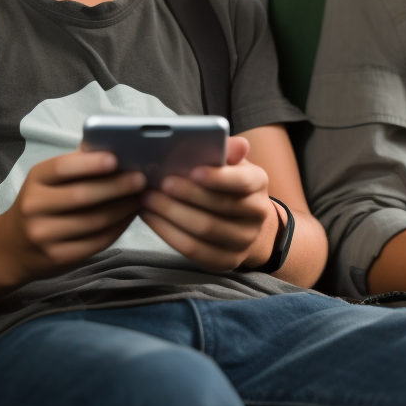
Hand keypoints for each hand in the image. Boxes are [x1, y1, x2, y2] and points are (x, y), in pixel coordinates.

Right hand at [0, 149, 145, 283]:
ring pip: (94, 221)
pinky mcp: (58, 257)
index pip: (63, 168)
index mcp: (35, 180)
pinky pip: (97, 241)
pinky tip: (130, 217)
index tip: (116, 159)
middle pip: (82, 195)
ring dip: (124, 208)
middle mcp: (34, 207)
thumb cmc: (43, 203)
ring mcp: (44, 235)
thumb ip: (78, 163)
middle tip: (142, 180)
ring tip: (142, 197)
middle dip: (117, 186)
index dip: (91, 164)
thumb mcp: (49, 180)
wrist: (14, 247)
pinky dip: (119, 227)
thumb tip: (116, 144)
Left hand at [140, 136, 278, 271]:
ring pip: (204, 229)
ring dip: (171, 214)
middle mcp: (257, 213)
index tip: (192, 170)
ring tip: (147, 199)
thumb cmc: (227, 185)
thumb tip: (236, 144)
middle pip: (219, 207)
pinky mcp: (226, 261)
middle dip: (186, 195)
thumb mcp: (229, 164)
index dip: (218, 177)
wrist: (243, 223)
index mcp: (259, 183)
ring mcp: (244, 241)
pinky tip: (151, 218)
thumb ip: (226, 152)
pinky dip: (168, 233)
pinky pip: (194, 250)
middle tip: (157, 184)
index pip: (243, 181)